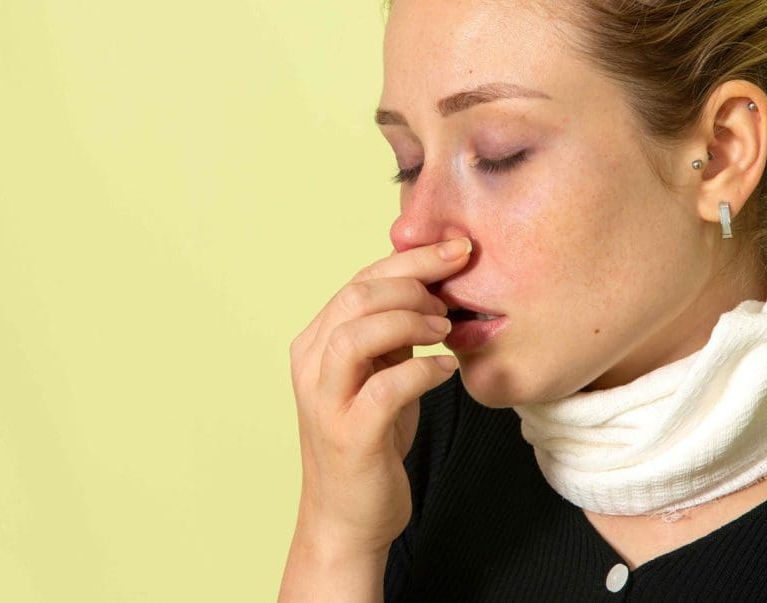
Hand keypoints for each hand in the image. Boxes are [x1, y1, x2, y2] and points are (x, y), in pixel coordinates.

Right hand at [288, 237, 471, 554]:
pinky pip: (385, 388)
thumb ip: (391, 333)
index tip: (455, 250)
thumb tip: (430, 285)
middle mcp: (311, 365)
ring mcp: (326, 401)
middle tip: (452, 294)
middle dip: (413, 281)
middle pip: (356, 296)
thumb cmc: (370, 440)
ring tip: (444, 328)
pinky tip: (446, 370)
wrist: (348, 517)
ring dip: (408, 321)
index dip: (409, 259)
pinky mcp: (350, 435)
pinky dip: (422, 371)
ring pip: (356, 334)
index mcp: (316, 342)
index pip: (358, 280)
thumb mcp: (378, 374)